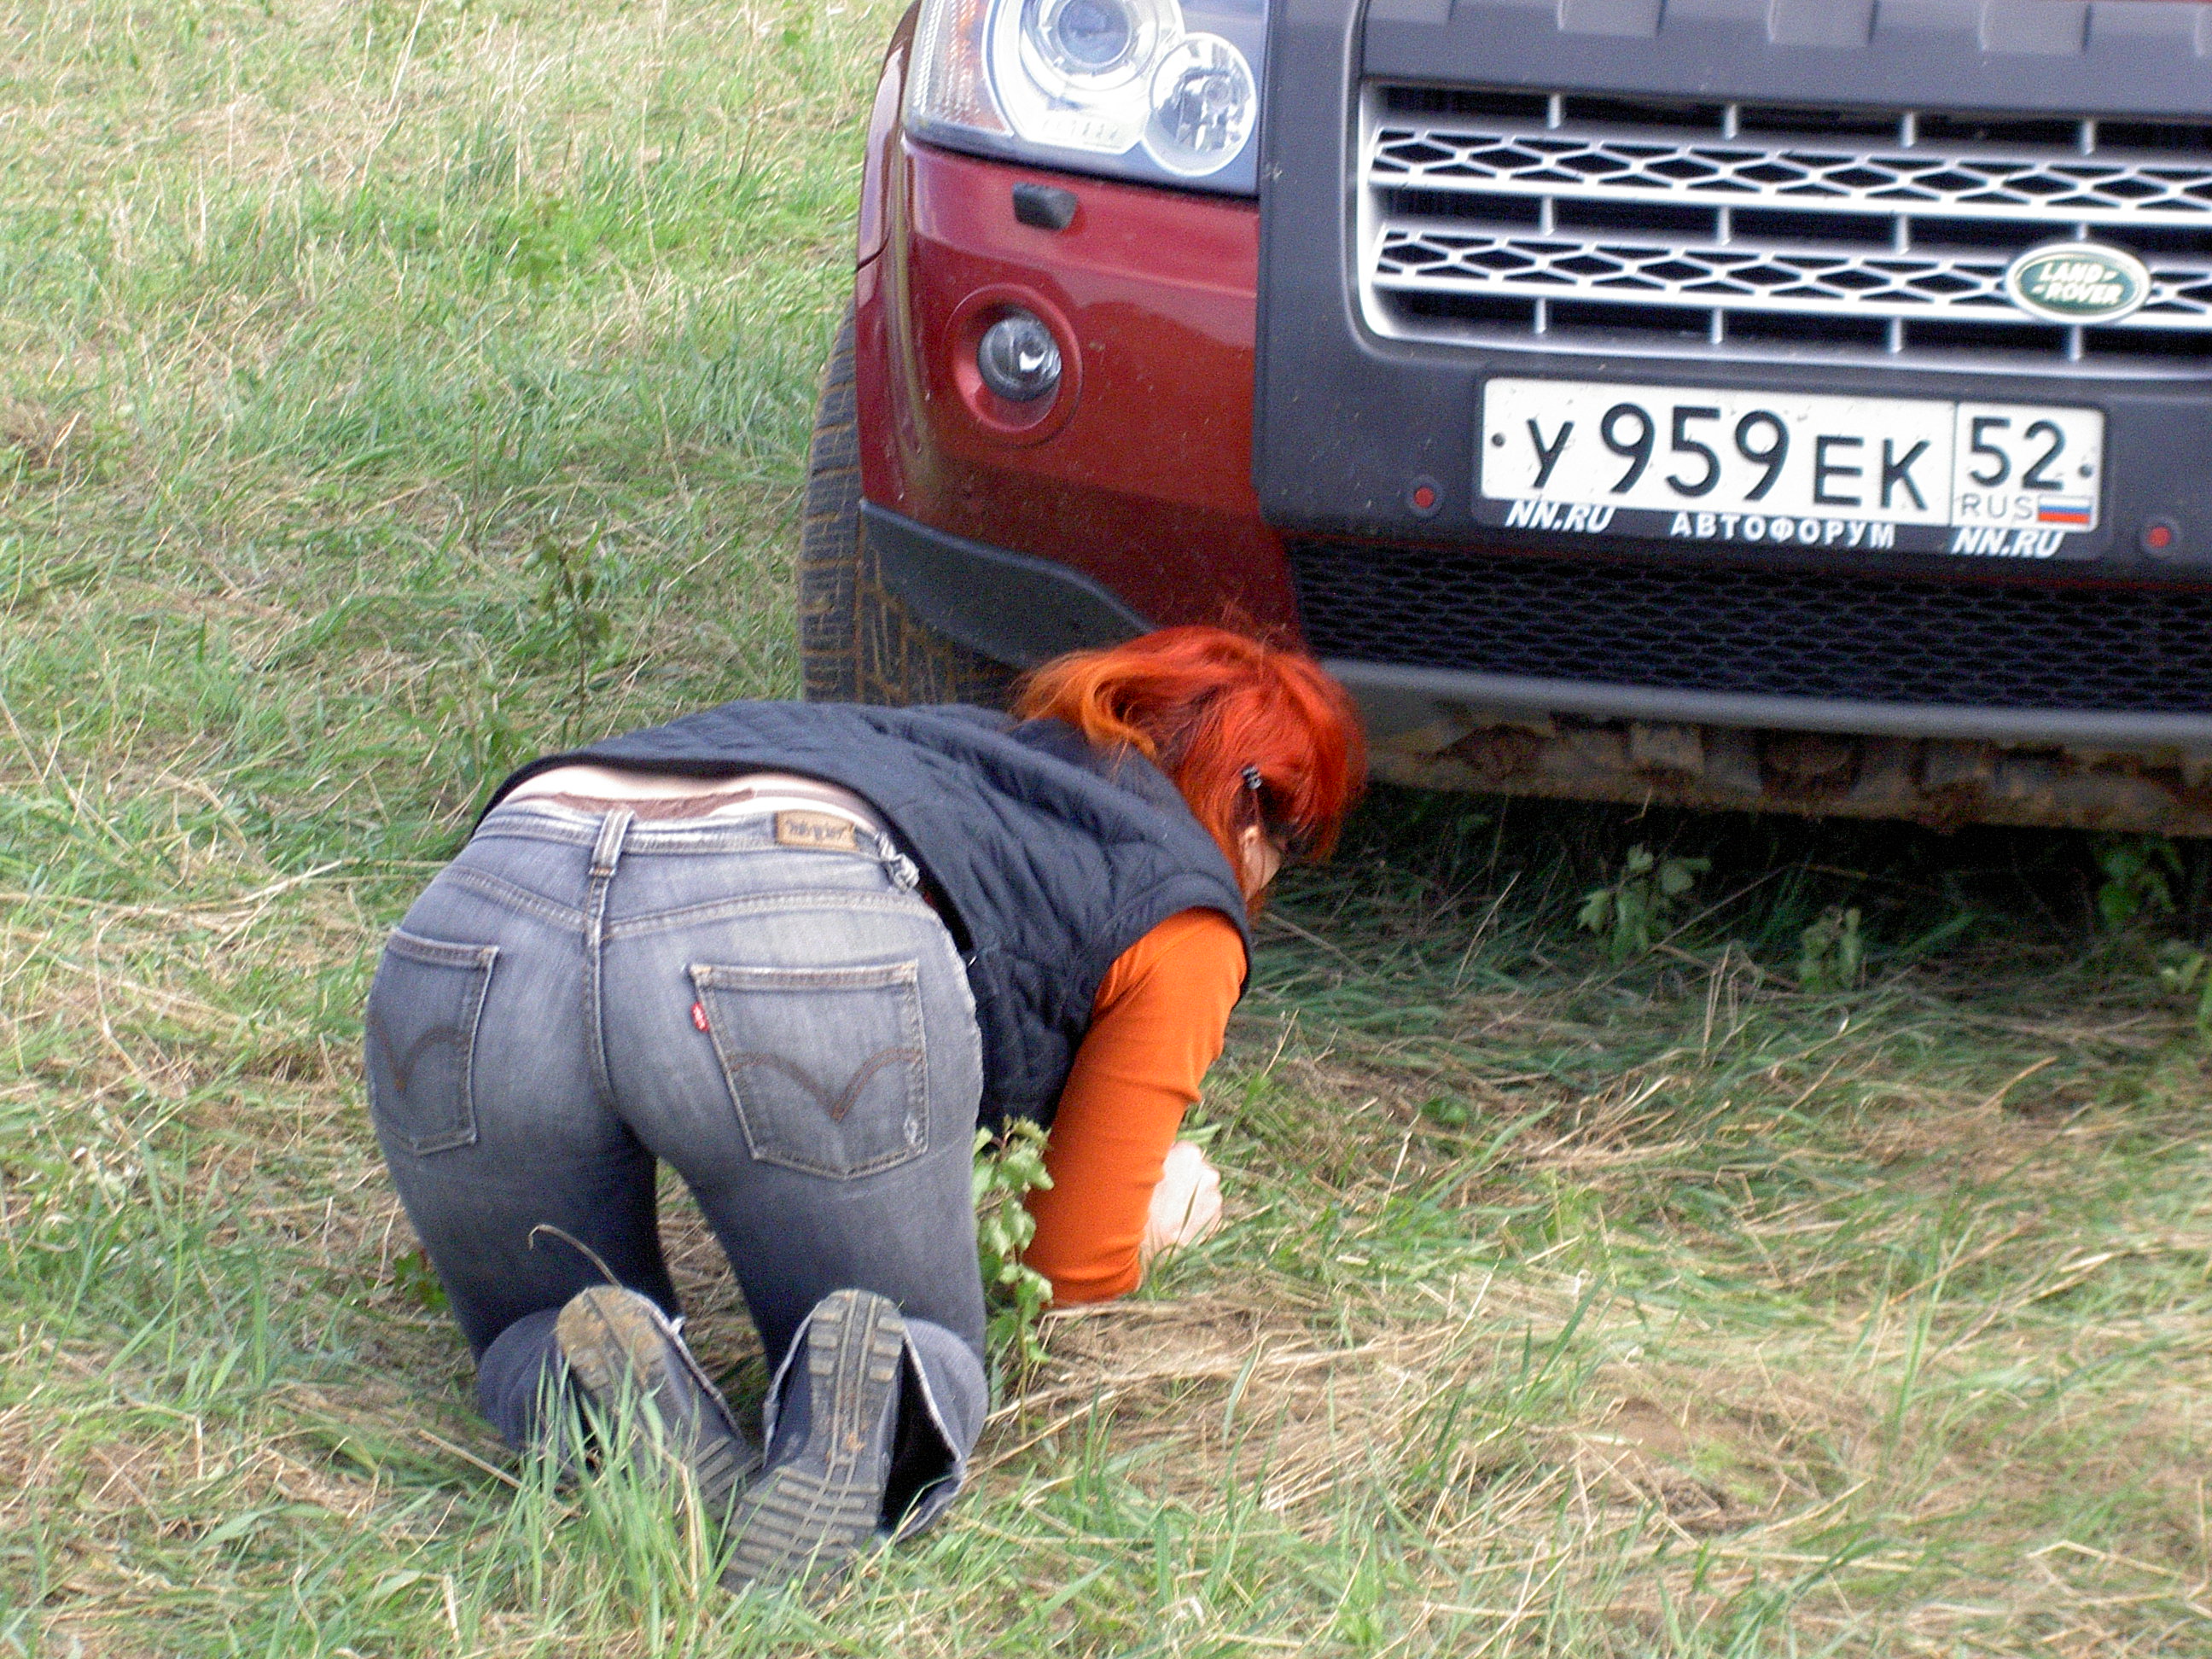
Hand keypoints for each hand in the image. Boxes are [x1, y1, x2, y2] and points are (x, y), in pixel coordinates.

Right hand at [1140, 1140, 1222, 1264]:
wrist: (1149, 1250)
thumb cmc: (1138, 1208)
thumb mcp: (1139, 1173)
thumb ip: (1155, 1158)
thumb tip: (1158, 1152)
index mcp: (1188, 1154)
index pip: (1181, 1150)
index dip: (1169, 1163)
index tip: (1158, 1175)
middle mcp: (1208, 1172)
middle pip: (1195, 1171)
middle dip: (1183, 1180)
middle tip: (1163, 1196)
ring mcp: (1215, 1198)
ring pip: (1202, 1193)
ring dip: (1190, 1199)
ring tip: (1169, 1215)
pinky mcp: (1218, 1221)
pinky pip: (1206, 1213)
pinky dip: (1195, 1217)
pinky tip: (1178, 1225)